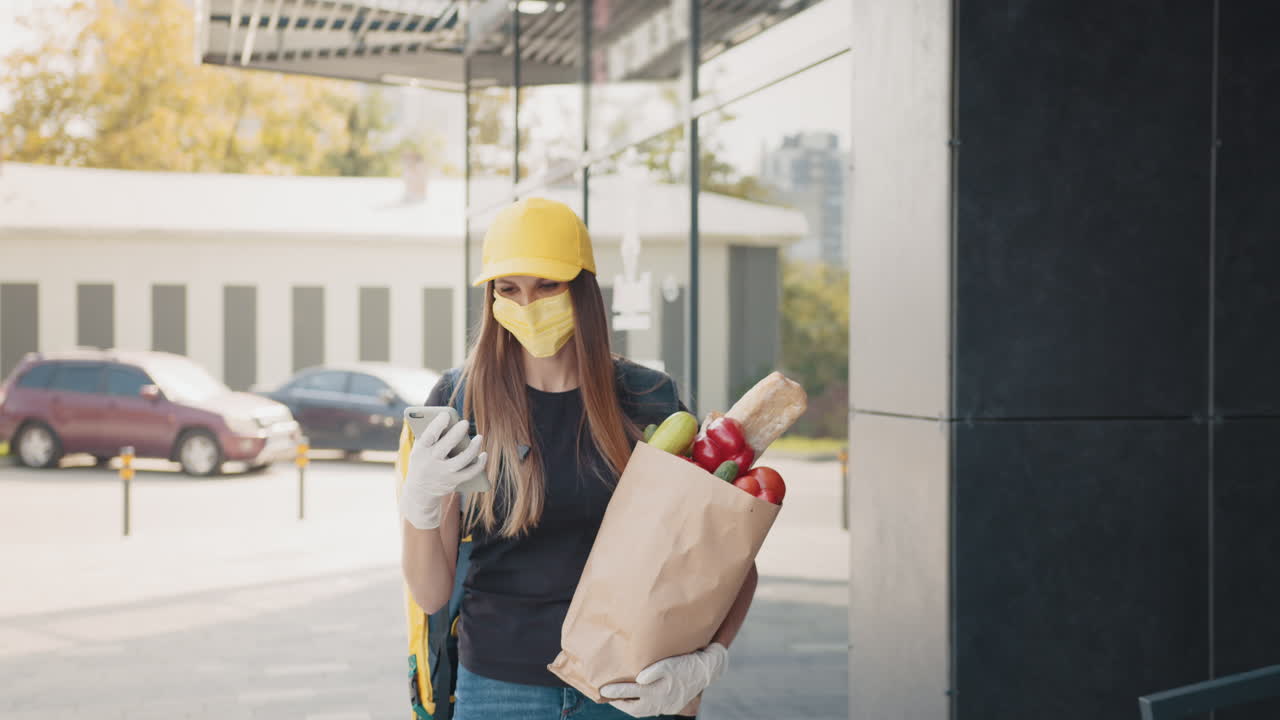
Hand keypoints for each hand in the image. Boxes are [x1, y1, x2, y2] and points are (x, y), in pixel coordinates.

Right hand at [399, 413, 486, 529]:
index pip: (428, 436)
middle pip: (445, 447)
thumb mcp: (421, 447)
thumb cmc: (423, 459)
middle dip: (456, 434)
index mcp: (420, 450)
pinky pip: (470, 472)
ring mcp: (443, 473)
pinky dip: (479, 464)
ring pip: (462, 460)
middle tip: (465, 422)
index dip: (437, 425)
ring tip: (479, 437)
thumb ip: (432, 434)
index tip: (446, 414)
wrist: (420, 490)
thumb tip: (450, 418)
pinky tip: (484, 454)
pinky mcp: (454, 481)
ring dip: (472, 448)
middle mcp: (431, 462)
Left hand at [599, 643, 727, 717]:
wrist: (706, 671)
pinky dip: (641, 708)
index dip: (615, 692)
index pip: (631, 693)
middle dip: (619, 703)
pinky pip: (652, 711)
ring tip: (619, 700)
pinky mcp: (672, 707)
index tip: (602, 690)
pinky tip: (637, 702)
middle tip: (607, 697)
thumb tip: (638, 679)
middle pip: (634, 708)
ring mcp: (666, 706)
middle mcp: (660, 702)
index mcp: (657, 691)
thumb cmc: (686, 664)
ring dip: (629, 707)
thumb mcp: (669, 664)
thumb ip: (653, 671)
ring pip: (642, 712)